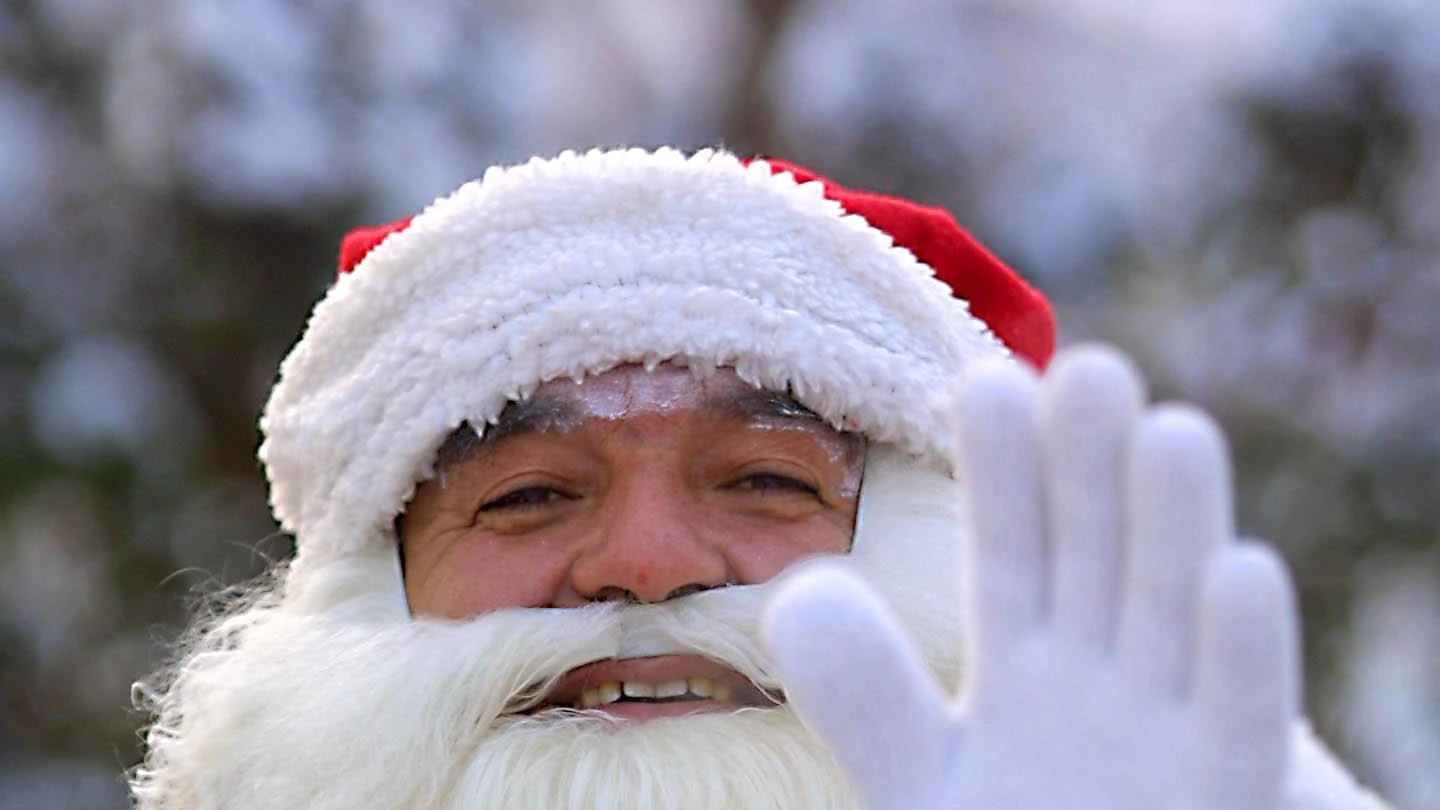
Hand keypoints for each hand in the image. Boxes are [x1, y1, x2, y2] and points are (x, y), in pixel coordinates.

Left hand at [763, 345, 1301, 809]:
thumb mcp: (918, 783)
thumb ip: (864, 696)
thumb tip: (800, 591)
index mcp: (1021, 674)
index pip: (1010, 555)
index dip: (1003, 476)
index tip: (989, 384)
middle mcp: (1096, 690)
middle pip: (1094, 562)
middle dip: (1092, 473)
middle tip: (1089, 368)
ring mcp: (1164, 743)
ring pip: (1169, 619)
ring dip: (1173, 531)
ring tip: (1172, 427)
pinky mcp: (1221, 796)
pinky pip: (1235, 724)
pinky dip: (1239, 656)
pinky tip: (1241, 568)